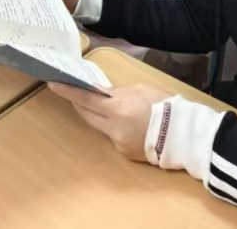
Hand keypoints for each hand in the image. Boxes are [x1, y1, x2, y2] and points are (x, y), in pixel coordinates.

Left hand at [49, 82, 171, 161]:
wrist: (184, 134)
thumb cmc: (164, 105)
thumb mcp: (139, 90)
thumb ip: (116, 92)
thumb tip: (100, 92)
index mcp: (117, 109)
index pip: (85, 98)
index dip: (67, 91)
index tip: (52, 83)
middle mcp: (113, 129)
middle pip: (87, 114)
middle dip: (80, 103)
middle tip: (74, 92)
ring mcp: (118, 143)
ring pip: (100, 126)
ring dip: (101, 116)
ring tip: (115, 107)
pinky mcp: (124, 153)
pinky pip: (113, 136)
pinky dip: (117, 128)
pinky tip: (131, 124)